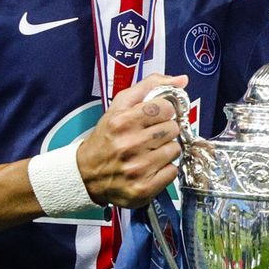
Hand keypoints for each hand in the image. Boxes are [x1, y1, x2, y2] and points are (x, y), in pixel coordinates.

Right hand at [77, 73, 188, 208]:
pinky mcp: (143, 188)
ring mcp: (137, 169)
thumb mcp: (120, 106)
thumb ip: (150, 87)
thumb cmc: (107, 137)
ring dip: (166, 150)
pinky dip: (165, 169)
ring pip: (175, 150)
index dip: (164, 111)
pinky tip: (150, 167)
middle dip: (165, 131)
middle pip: (172, 129)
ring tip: (149, 152)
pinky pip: (173, 171)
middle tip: (151, 137)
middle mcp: (129, 145)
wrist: (86, 174)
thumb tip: (182, 80)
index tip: (155, 117)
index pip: (165, 107)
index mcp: (122, 121)